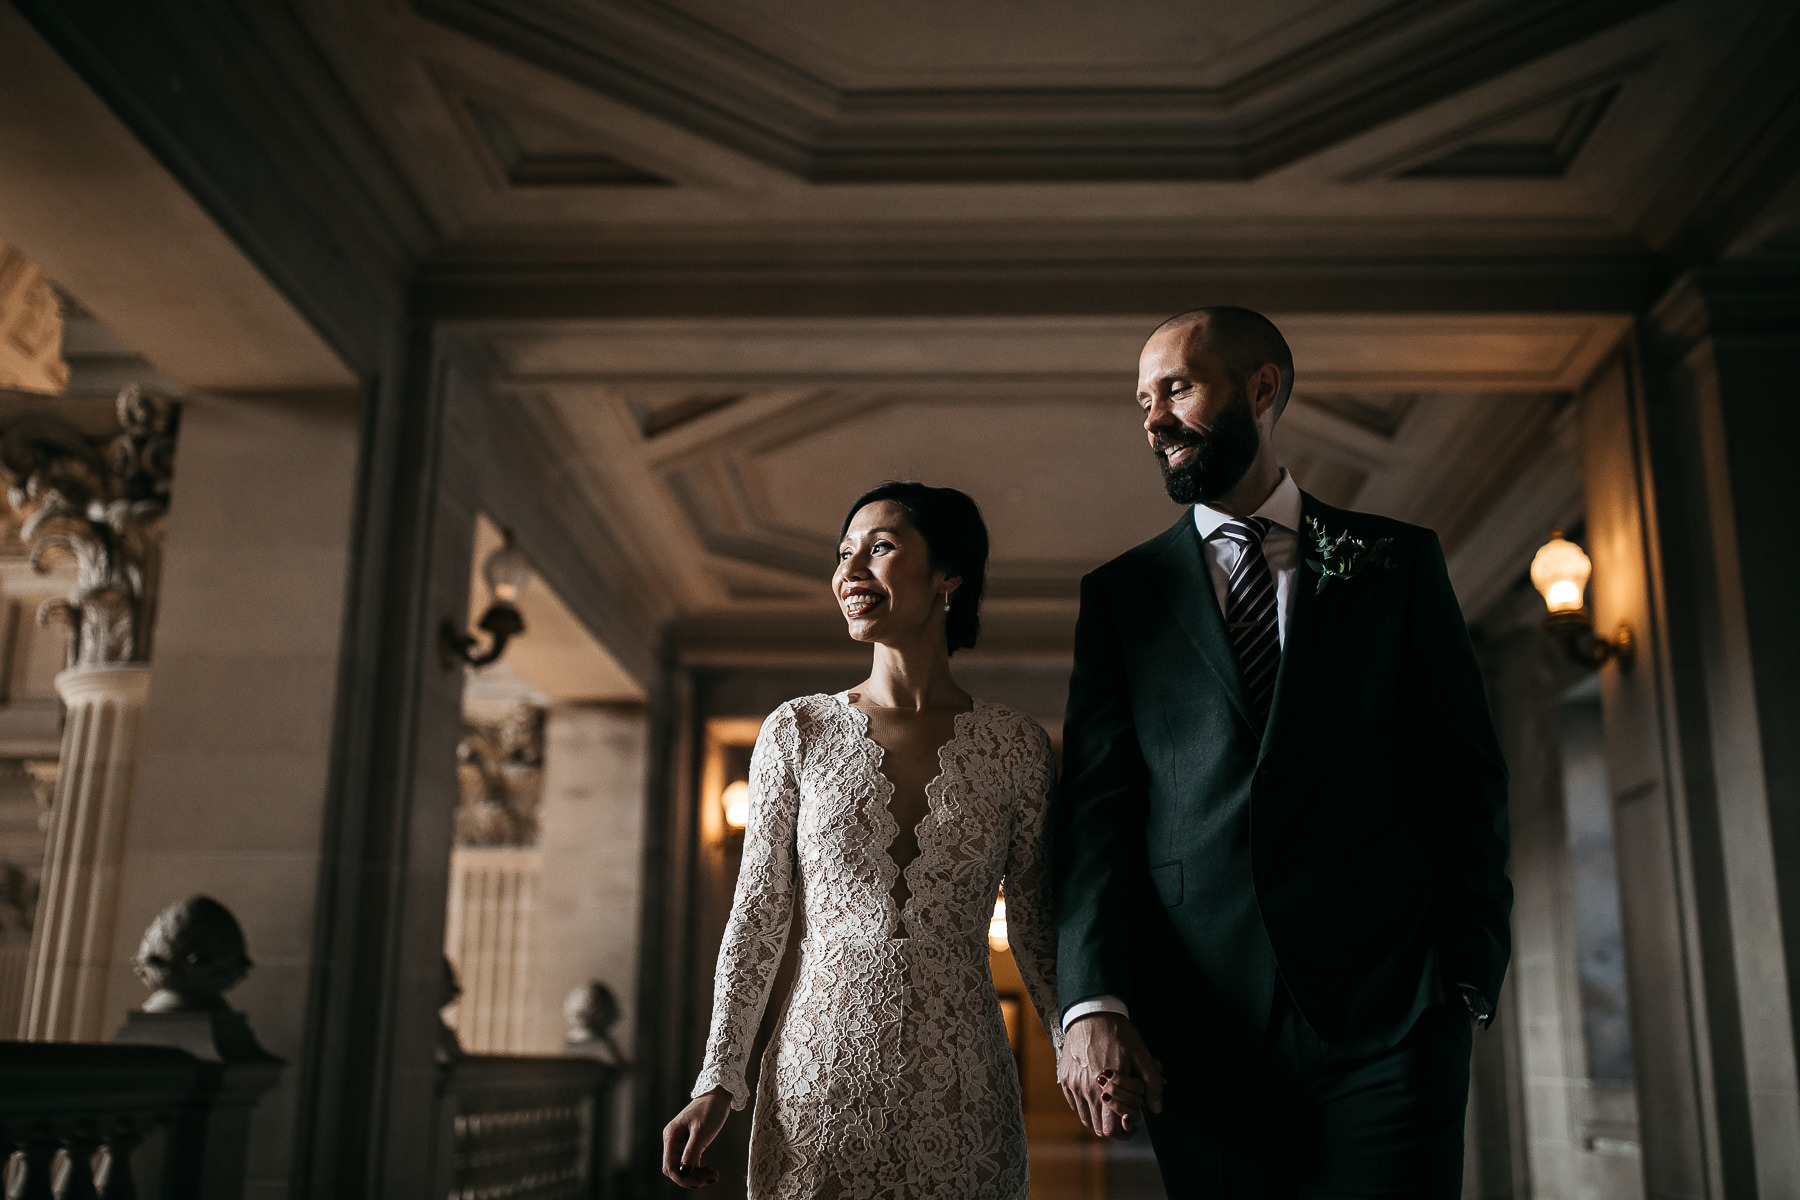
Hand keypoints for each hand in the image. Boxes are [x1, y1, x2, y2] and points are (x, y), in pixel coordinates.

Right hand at [662, 1088, 730, 1187]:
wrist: (718, 1095)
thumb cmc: (709, 1109)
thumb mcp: (701, 1130)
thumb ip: (691, 1151)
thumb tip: (684, 1172)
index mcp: (671, 1136)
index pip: (670, 1166)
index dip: (682, 1178)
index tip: (700, 1182)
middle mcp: (673, 1141)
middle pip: (675, 1170)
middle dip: (691, 1178)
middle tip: (710, 1178)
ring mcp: (682, 1144)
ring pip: (684, 1169)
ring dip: (697, 1176)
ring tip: (714, 1175)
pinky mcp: (691, 1145)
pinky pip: (691, 1163)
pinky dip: (700, 1170)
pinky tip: (713, 1172)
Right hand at [1058, 1013, 1162, 1139]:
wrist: (1091, 1013)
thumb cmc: (1118, 1034)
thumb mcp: (1141, 1056)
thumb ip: (1152, 1085)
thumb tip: (1157, 1108)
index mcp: (1107, 1090)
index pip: (1111, 1130)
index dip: (1124, 1130)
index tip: (1131, 1120)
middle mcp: (1086, 1092)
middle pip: (1098, 1128)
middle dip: (1113, 1124)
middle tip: (1123, 1110)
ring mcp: (1073, 1086)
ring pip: (1085, 1118)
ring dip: (1099, 1116)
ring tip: (1110, 1101)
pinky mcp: (1064, 1079)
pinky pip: (1074, 1105)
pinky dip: (1085, 1105)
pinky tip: (1096, 1091)